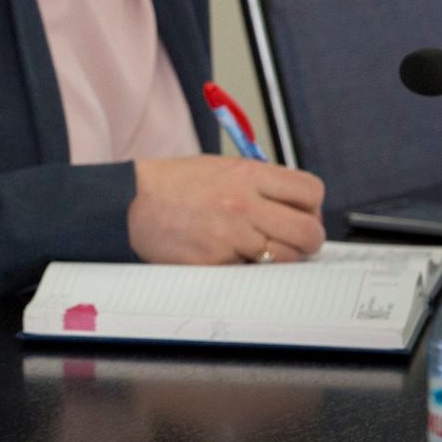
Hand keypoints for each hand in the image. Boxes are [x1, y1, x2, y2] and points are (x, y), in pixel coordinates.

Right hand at [127, 155, 325, 265]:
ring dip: (280, 259)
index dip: (311, 207)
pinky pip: (254, 274)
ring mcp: (231, 236)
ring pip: (287, 258)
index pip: (311, 191)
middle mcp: (245, 204)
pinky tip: (232, 258)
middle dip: (307, 241)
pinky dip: (249, 271)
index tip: (300, 213)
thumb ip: (260, 184)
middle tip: (290, 241)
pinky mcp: (217, 262)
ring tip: (258, 251)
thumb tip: (296, 208)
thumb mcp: (221, 168)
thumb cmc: (176, 185)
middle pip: (309, 231)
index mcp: (248, 175)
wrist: (131, 202)